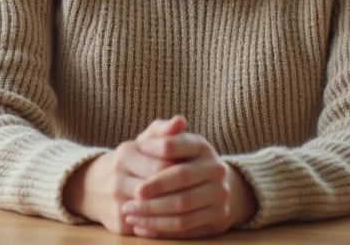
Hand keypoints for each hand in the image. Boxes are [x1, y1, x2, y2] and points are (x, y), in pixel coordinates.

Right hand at [62, 117, 187, 234]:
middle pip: (159, 188)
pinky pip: (148, 227)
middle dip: (180, 191)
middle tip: (199, 191)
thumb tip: (181, 121)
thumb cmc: (132, 160)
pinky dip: (164, 225)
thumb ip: (164, 131)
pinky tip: (179, 220)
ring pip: (154, 210)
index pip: (163, 164)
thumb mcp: (145, 142)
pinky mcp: (118, 224)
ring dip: (175, 210)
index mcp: (125, 153)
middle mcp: (116, 178)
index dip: (182, 170)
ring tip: (193, 206)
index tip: (196, 172)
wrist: (95, 186)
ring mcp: (116, 202)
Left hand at [120, 128, 256, 238]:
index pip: (174, 146)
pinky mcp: (218, 220)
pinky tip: (141, 226)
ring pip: (182, 208)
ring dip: (152, 213)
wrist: (211, 185)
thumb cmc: (180, 160)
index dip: (153, 150)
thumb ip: (164, 131)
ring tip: (129, 213)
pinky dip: (161, 229)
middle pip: (181, 179)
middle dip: (153, 188)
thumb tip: (177, 121)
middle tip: (131, 195)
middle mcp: (216, 170)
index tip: (134, 155)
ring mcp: (220, 196)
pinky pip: (186, 229)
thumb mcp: (172, 142)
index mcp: (202, 147)